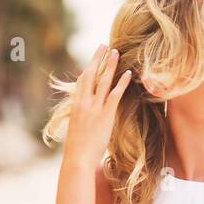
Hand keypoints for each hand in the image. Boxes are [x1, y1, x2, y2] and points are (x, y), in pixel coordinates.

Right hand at [62, 43, 131, 167]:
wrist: (77, 158)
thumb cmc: (77, 148)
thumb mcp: (76, 128)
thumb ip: (81, 118)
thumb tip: (85, 118)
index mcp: (75, 105)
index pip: (82, 81)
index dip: (89, 69)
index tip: (94, 60)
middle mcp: (84, 103)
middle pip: (91, 74)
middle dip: (97, 59)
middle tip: (104, 45)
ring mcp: (94, 108)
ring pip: (103, 81)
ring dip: (110, 65)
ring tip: (116, 52)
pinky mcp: (105, 115)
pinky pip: (114, 95)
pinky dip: (121, 83)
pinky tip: (128, 74)